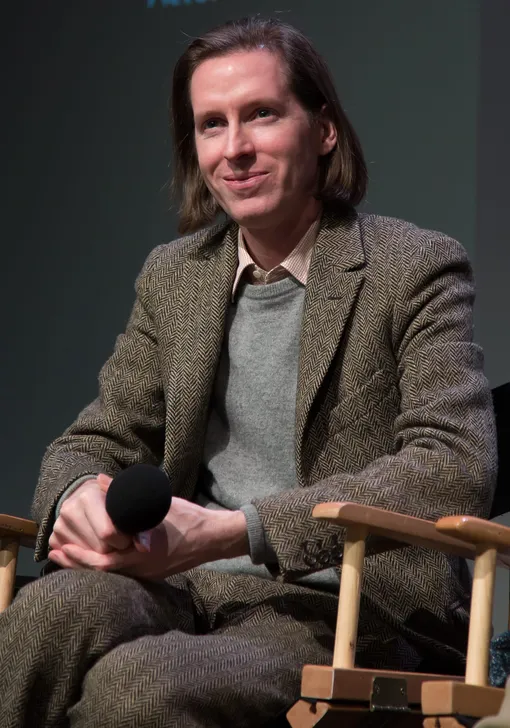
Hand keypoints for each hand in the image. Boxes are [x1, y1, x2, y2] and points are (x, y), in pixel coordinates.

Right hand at [48, 474, 134, 561]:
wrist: (89, 496)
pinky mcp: (53, 538)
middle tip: (121, 541)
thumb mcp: (127, 503)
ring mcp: (59, 525)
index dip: (123, 540)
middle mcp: (69, 509)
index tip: (130, 538)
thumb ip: (137, 522)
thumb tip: (144, 548)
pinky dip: (88, 558)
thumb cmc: (114, 500)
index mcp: (88, 496)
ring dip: (101, 555)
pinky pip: (73, 561)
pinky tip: (96, 547)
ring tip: (109, 542)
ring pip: (87, 557)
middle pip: (99, 548)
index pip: (108, 533)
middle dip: (114, 549)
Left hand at [50, 490, 248, 579]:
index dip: (78, 556)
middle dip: (76, 562)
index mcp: (139, 555)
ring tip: (69, 555)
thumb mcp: (155, 503)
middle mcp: (141, 569)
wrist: (214, 537)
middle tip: (56, 554)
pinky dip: (105, 565)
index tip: (61, 548)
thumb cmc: (187, 519)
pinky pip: (123, 572)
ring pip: (110, 574)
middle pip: (100, 573)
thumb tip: (98, 481)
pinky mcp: (153, 571)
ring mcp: (148, 573)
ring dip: (88, 564)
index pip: (101, 563)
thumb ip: (124, 494)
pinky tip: (97, 556)